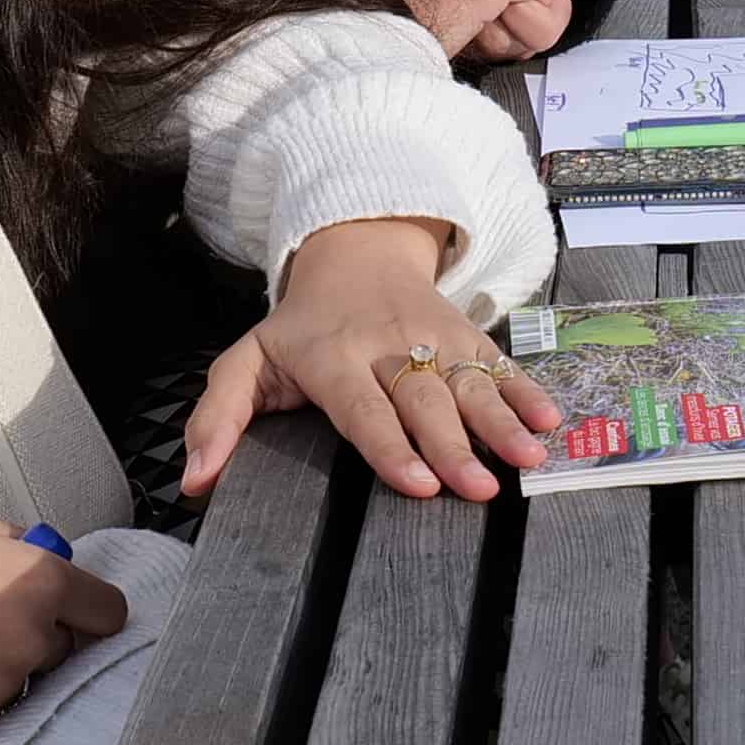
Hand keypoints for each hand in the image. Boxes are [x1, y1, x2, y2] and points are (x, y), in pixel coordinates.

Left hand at [173, 214, 559, 503]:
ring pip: (467, 380)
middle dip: (453, 445)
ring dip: (502, 421)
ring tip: (528, 460)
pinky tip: (548, 421)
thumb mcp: (246, 363)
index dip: (391, 446)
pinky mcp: (465, 332)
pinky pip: (498, 363)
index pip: (363, 408)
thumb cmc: (300, 328)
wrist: (355, 253)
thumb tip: (196, 482)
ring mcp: (432, 335)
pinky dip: (525, 390)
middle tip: (478, 491)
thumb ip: (217, 419)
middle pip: (423, 399)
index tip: (419, 484)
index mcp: (331, 358)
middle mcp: (386, 345)